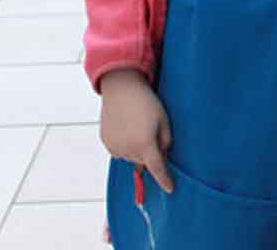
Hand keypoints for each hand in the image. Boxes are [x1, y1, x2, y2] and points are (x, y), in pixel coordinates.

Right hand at [99, 69, 173, 193]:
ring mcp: (115, 146)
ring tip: (137, 126)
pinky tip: (127, 127)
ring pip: (131, 157)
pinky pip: (120, 151)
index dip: (165, 180)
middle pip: (144, 162)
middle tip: (151, 131)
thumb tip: (162, 157)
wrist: (121, 87)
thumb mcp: (164, 120)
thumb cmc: (146, 102)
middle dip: (150, 154)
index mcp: (145, 144)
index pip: (157, 169)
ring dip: (137, 149)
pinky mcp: (106, 141)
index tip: (170, 189)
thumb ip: (165, 142)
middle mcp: (128, 149)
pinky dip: (126, 145)